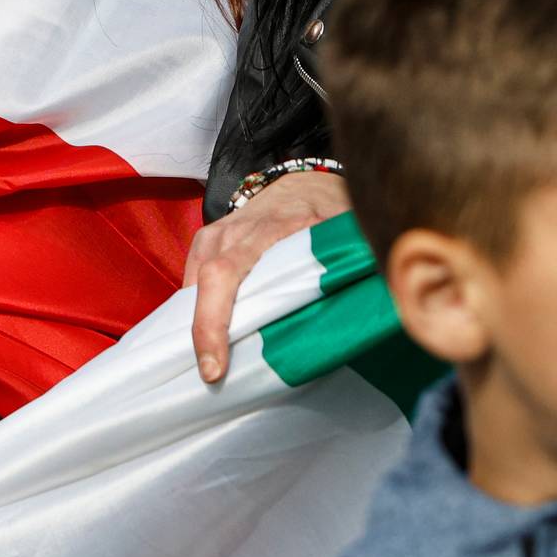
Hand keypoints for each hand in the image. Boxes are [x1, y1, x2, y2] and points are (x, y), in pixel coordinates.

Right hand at [189, 171, 348, 382]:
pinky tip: (212, 333)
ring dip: (199, 322)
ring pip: (195, 283)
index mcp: (274, 230)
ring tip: (212, 359)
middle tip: (210, 375)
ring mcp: (218, 232)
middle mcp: (237, 230)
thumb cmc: (329, 211)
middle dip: (202, 332)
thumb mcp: (346, 234)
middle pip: (205, 282)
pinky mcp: (207, 239)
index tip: (216, 367)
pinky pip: (193, 279)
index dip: (216, 323)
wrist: (304, 181)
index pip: (227, 276)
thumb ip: (350, 267)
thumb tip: (363, 314)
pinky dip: (198, 309)